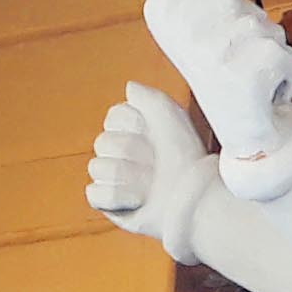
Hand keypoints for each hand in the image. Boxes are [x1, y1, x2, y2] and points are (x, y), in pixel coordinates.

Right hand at [87, 85, 215, 260]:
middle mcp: (120, 153)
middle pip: (103, 142)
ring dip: (130, 177)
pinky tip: (138, 201)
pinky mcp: (109, 204)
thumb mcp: (171, 116)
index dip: (134, 124)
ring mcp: (113, 178)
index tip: (157, 135)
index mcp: (132, 130)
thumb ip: (148, 97)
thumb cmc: (186, 156)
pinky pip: (96, 194)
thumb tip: (130, 87)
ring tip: (151, 185)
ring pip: (99, 168)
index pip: (113, 117)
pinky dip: (118, 198)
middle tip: (157, 164)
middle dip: (134, 153)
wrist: (195, 196)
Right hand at [145, 0, 291, 162]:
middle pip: (243, 5)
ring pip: (270, 32)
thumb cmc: (225, 80)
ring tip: (249, 80)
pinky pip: (288, 58)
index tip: (214, 38)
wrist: (243, 136)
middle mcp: (188, 36)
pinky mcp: (250, 73)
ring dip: (271, 54)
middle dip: (253, 31)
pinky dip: (289, 76)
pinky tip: (266, 97)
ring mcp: (218, 53)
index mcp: (169, 17)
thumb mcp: (209, 29)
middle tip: (235, 63)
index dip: (223, 4)